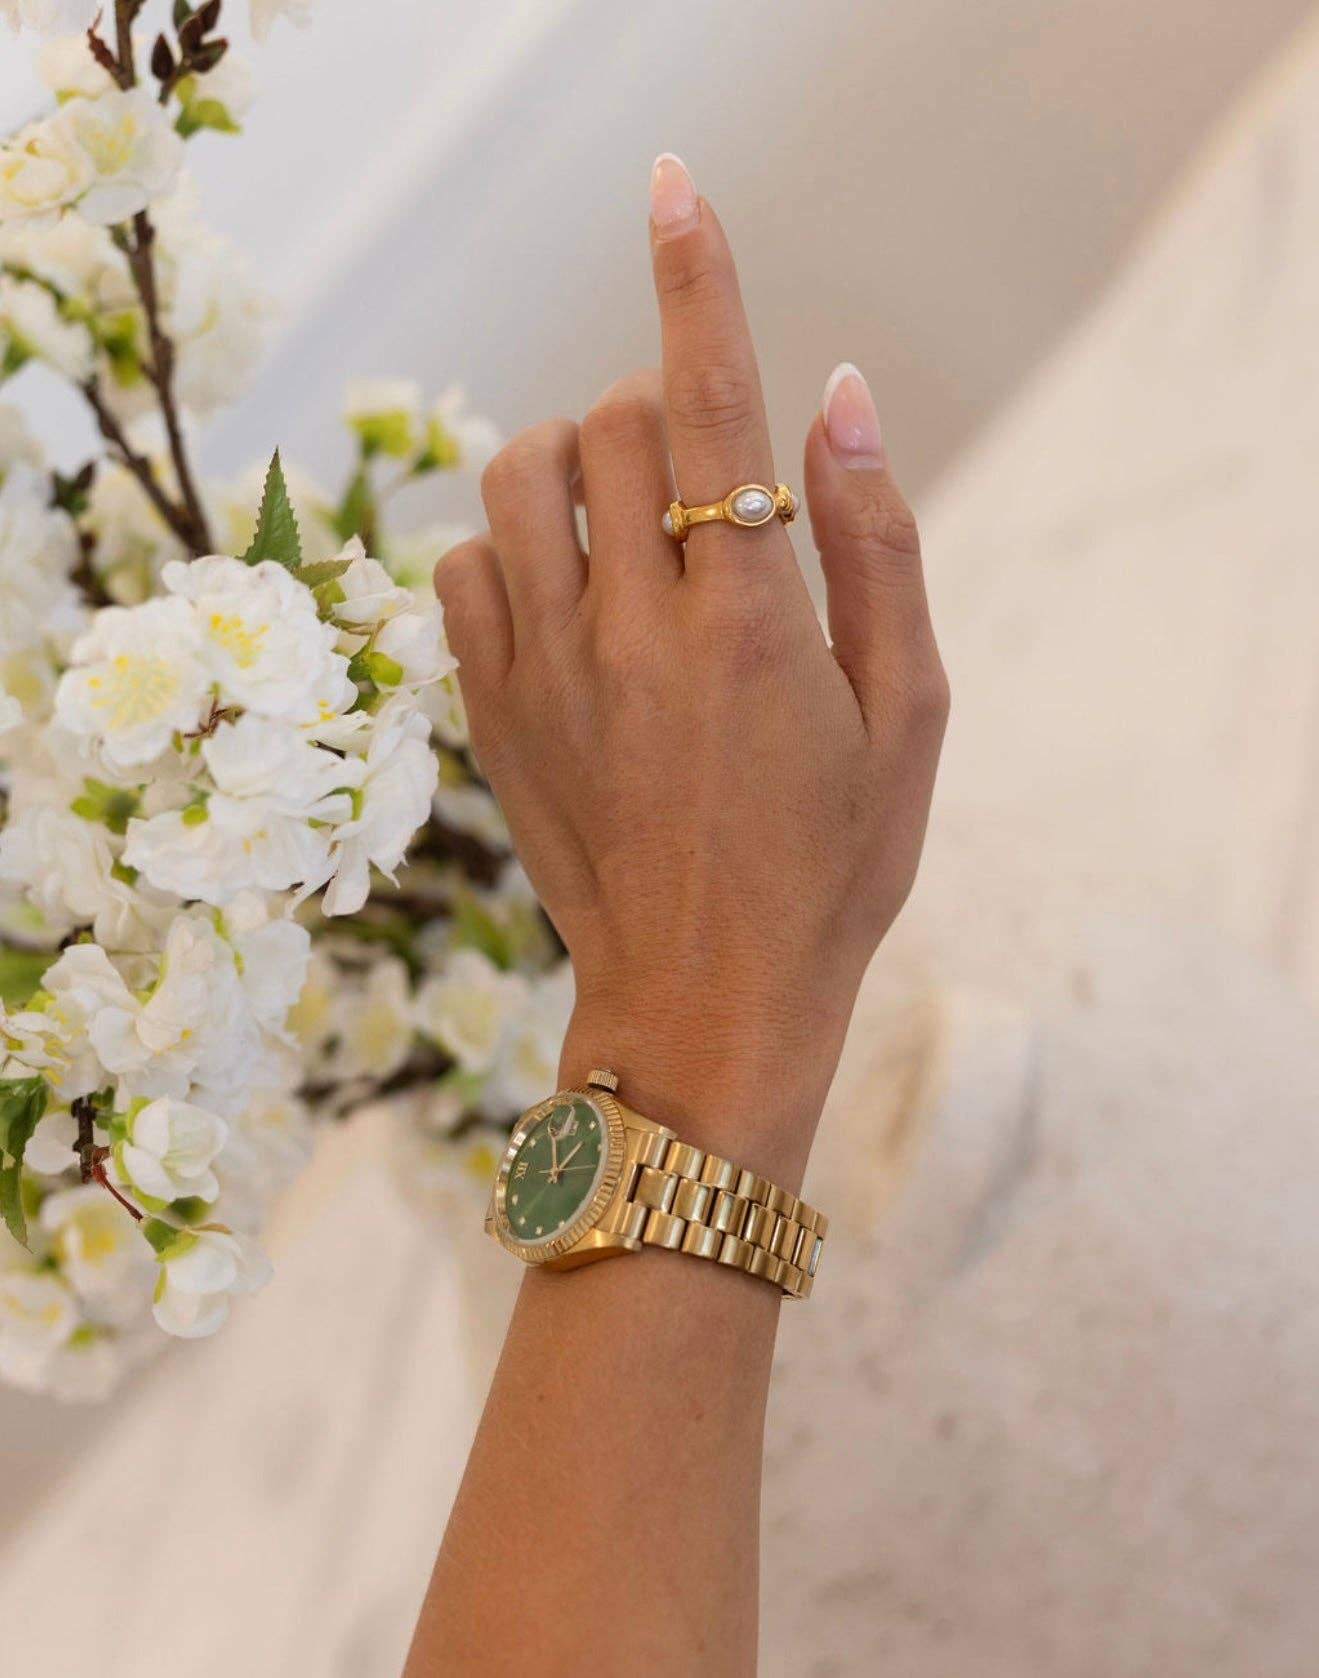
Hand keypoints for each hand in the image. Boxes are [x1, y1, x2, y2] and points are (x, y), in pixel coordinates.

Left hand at [435, 156, 947, 1184]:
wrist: (705, 1002)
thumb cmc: (832, 869)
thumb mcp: (910, 718)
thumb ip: (881, 547)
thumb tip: (838, 396)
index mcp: (749, 626)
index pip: (710, 408)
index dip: (698, 282)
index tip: (677, 190)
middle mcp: (632, 633)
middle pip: (612, 421)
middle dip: (665, 409)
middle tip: (707, 490)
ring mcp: (545, 674)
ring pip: (517, 477)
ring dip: (577, 461)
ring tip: (628, 528)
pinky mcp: (491, 715)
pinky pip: (461, 567)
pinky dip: (507, 545)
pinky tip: (563, 595)